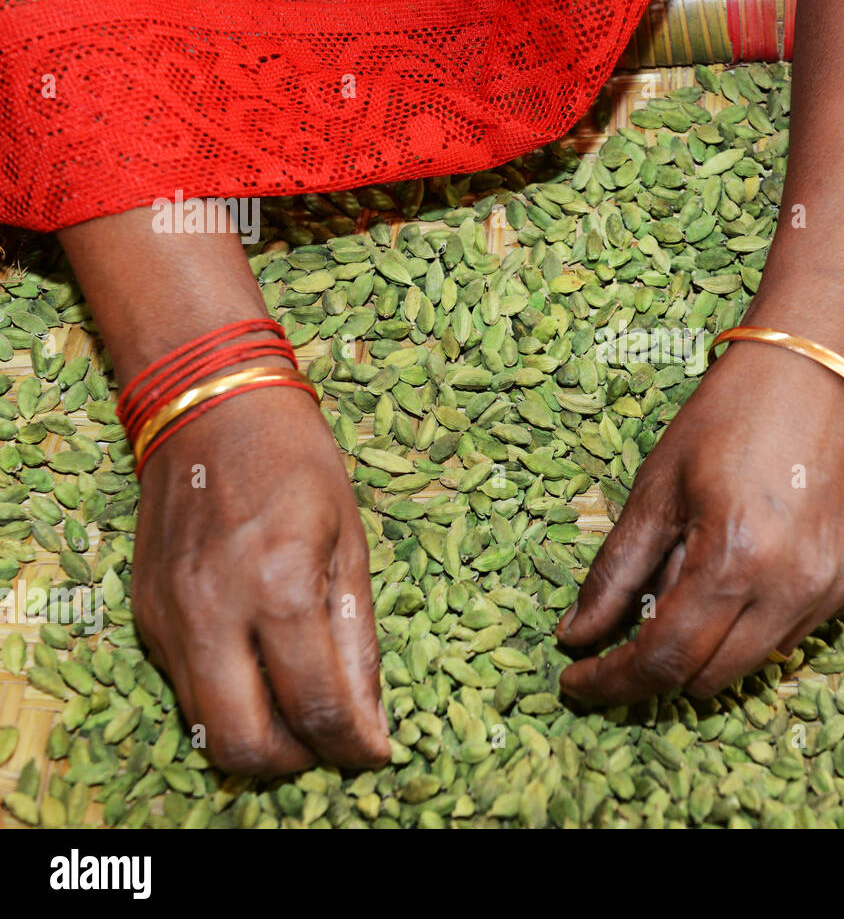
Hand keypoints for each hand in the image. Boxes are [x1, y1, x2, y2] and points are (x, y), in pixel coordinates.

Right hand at [129, 386, 390, 775]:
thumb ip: (358, 640)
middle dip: (294, 761)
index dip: (353, 746)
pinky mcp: (145, 614)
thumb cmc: (297, 463)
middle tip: (328, 740)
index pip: (315, 707)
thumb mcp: (350, 541)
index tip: (375, 752)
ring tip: (297, 705)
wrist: (210, 405)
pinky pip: (184, 686)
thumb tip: (373, 721)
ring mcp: (169, 617)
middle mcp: (214, 612)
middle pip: (243, 743)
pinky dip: (226, 697)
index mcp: (279, 587)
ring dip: (256, 735)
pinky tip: (258, 666)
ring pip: (205, 726)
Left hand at [557, 338, 843, 702]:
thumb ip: (615, 572)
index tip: (576, 680)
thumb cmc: (726, 418)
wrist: (814, 373)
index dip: (613, 680)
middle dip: (656, 666)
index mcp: (734, 560)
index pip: (665, 660)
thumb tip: (574, 636)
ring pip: (750, 666)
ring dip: (706, 646)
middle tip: (624, 630)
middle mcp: (791, 587)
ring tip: (689, 576)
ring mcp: (830, 589)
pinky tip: (737, 569)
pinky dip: (750, 624)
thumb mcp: (656, 490)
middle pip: (706, 679)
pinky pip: (789, 636)